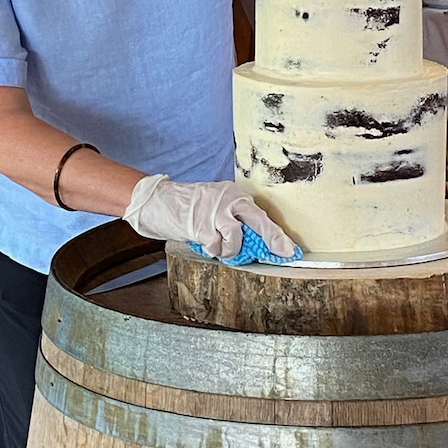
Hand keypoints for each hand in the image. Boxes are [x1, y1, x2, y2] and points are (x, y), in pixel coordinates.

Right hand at [123, 174, 295, 258]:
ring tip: (218, 246)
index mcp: (233, 194)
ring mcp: (215, 212)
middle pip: (259, 222)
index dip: (277, 234)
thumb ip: (233, 218)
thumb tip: (256, 242)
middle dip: (273, 240)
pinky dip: (213, 250)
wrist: (159, 201)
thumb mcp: (215, 205)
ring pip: (236, 239)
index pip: (261, 215)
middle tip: (282, 253)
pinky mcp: (202, 225)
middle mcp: (228, 199)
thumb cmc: (188, 207)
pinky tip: (204, 243)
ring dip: (230, 250)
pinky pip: (217, 247)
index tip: (289, 250)